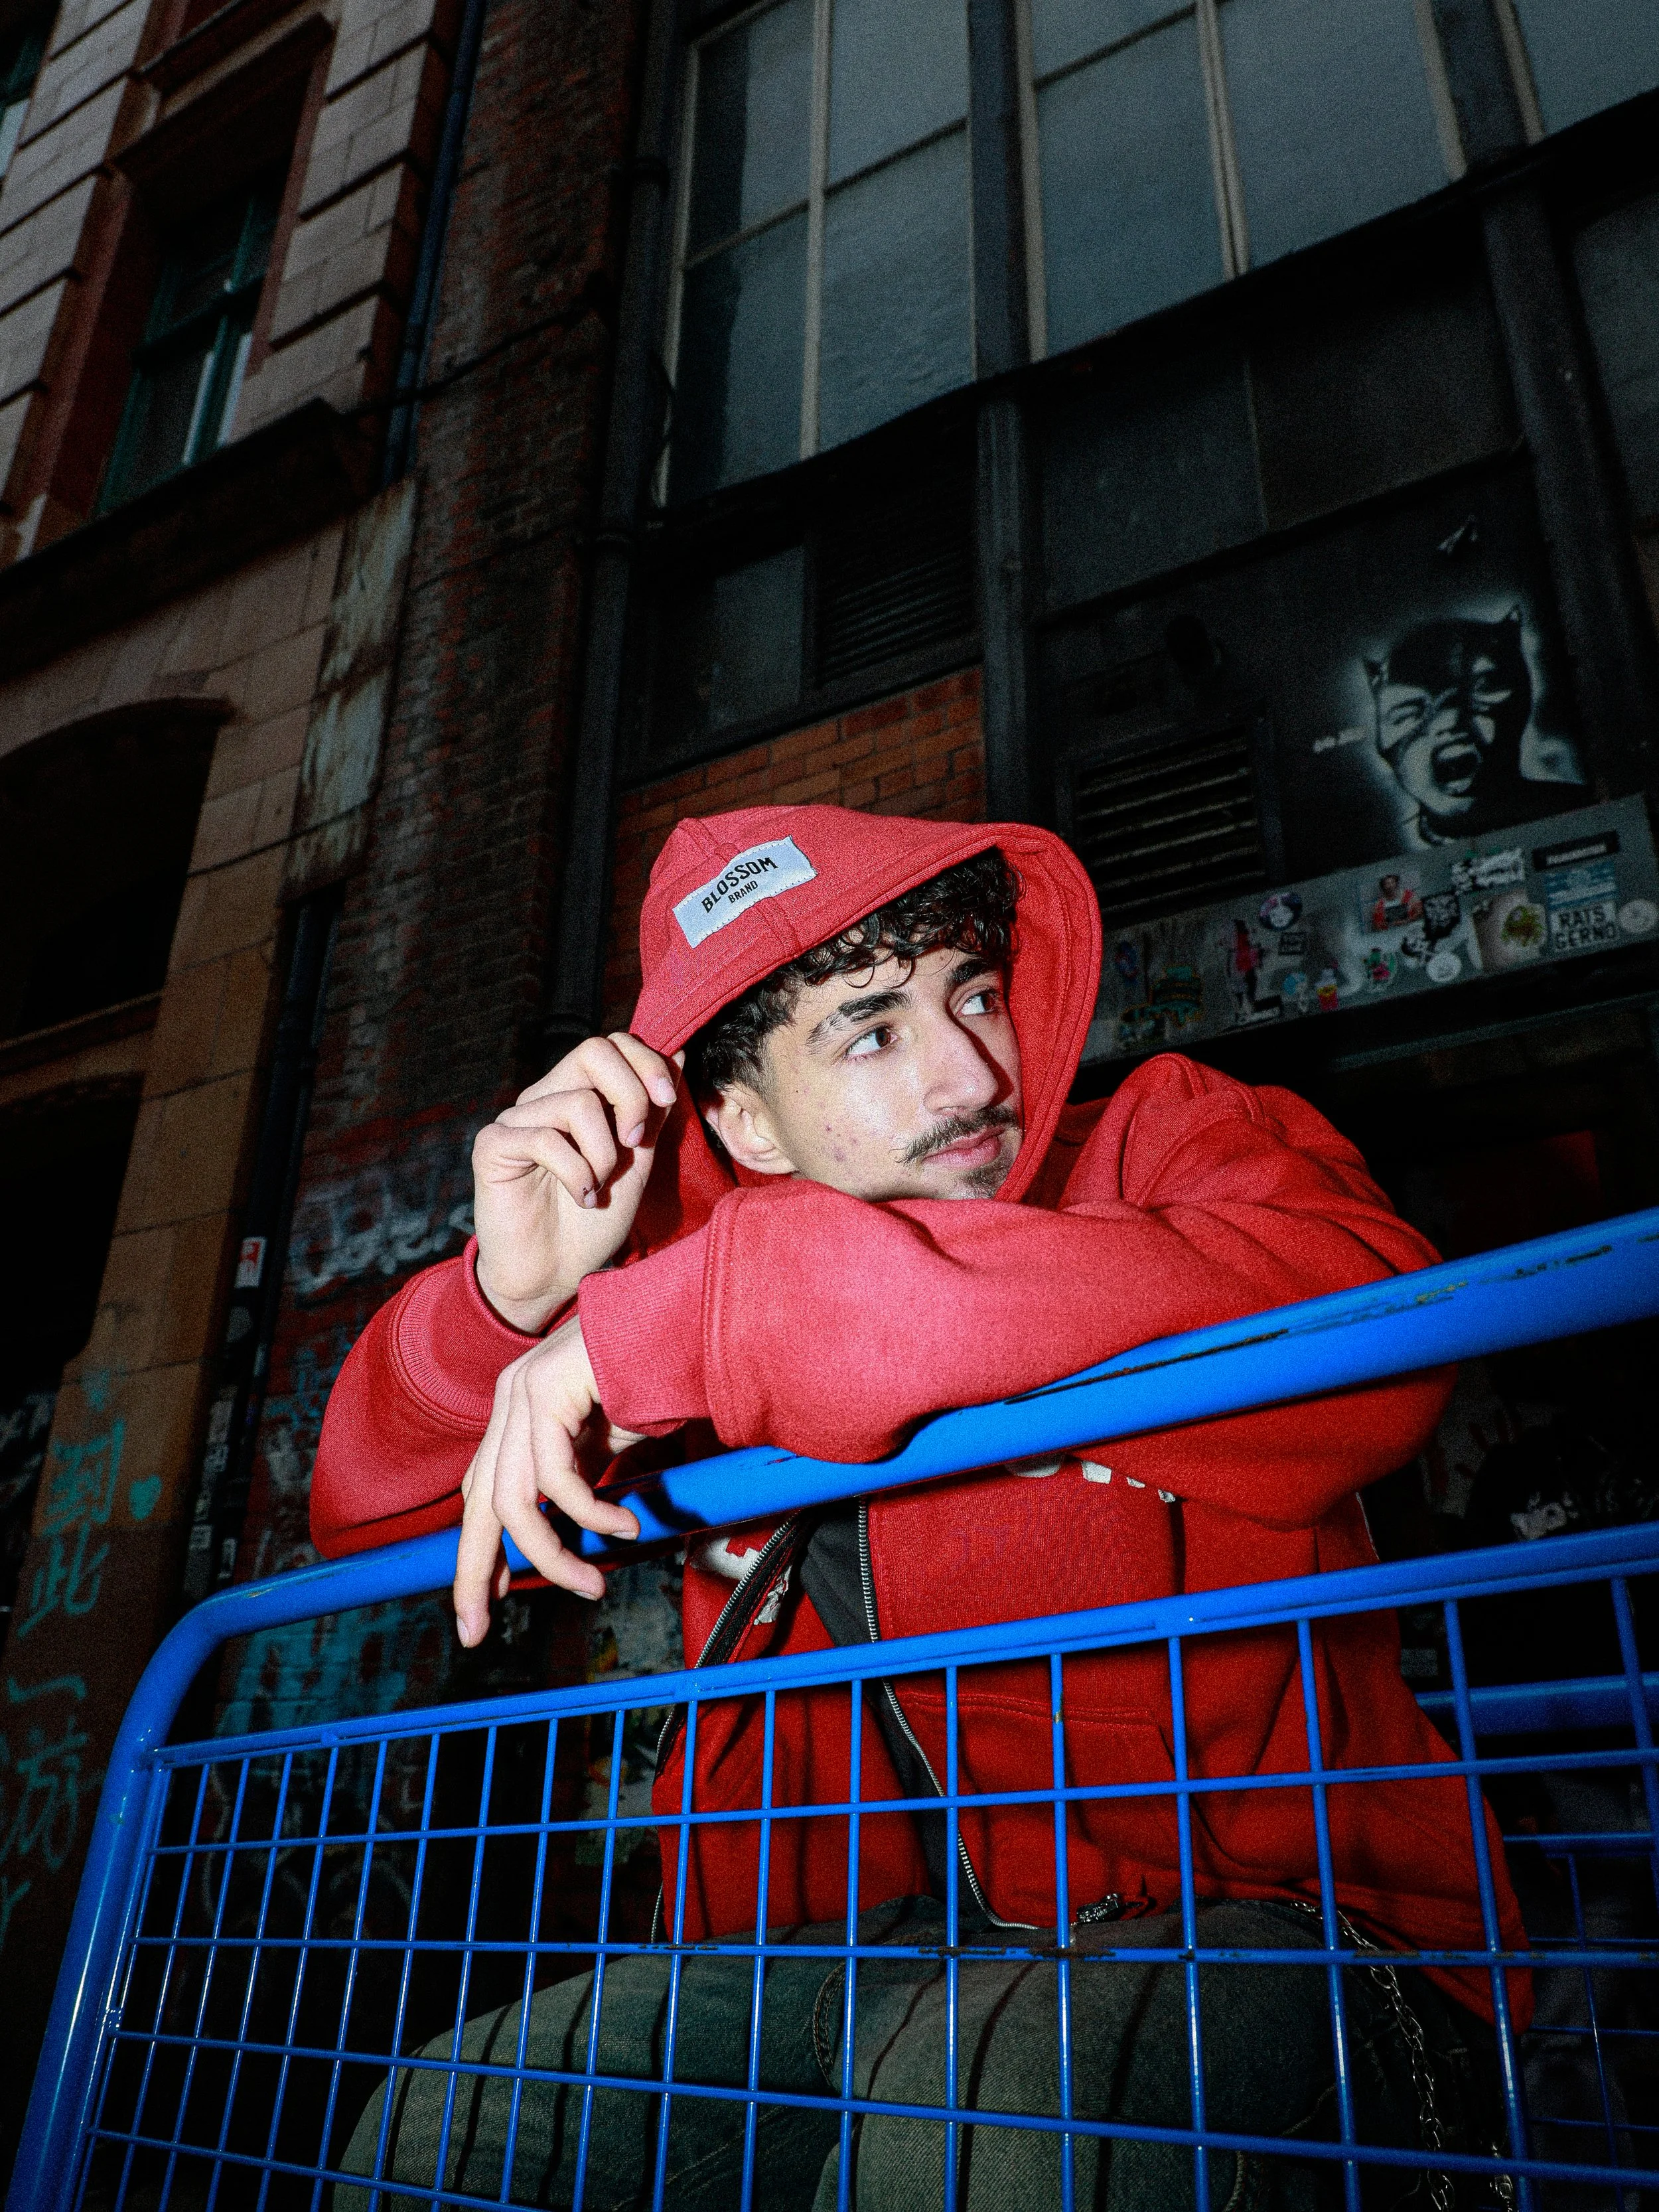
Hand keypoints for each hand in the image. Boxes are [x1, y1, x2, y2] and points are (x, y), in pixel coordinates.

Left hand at [454, 1316, 641, 1643]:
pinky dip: (588, 1512)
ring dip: (550, 1555)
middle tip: (478, 1628)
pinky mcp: (548, 1386)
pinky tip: (624, 1525)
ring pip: (511, 1499)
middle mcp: (510, 1398)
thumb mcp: (605, 1442)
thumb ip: (579, 1479)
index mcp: (518, 1411)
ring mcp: (523, 1390)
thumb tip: (570, 1535)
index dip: (479, 1554)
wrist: (685, 1319)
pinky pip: (554, 1476)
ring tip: (590, 1581)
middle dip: (473, 1573)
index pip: (481, 1495)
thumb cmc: (652, 1375)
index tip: (488, 1604)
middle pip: (477, 1505)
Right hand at [472, 1034, 682, 1333]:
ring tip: (598, 1188)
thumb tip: (680, 1054)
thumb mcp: (637, 1163)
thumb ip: (654, 1112)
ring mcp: (517, 1120)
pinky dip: (576, 1172)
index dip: (646, 1062)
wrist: (553, 1276)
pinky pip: (545, 1138)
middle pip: (594, 1050)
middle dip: (631, 1094)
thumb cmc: (594, 1223)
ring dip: (604, 1153)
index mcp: (579, 1095)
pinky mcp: (493, 1146)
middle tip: (635, 1142)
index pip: (613, 1044)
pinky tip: (581, 1198)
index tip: (668, 1100)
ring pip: (577, 1102)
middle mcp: (546, 1098)